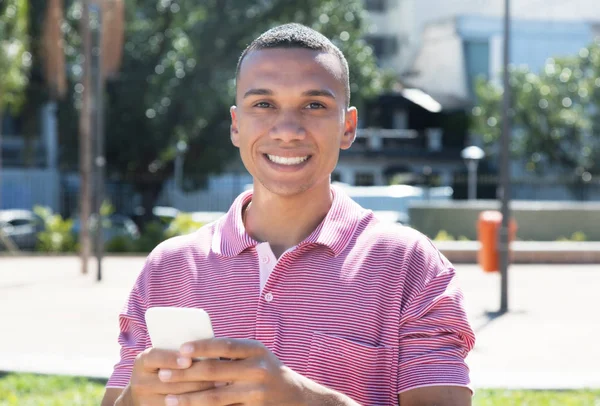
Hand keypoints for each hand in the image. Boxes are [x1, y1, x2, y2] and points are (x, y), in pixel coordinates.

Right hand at [126, 347, 215, 405]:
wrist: (142, 394)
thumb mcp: (164, 356)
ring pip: (177, 399)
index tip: (188, 360)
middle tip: (221, 376)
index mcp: (143, 361)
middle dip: (199, 379)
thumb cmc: (163, 366)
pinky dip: (197, 404)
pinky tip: (213, 401)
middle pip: (171, 382)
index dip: (172, 359)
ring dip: (202, 394)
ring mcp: (145, 401)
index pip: (156, 357)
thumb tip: (209, 348)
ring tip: (223, 387)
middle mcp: (140, 382)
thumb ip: (180, 353)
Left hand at [156, 338, 307, 405]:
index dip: (202, 347)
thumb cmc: (266, 369)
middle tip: (162, 375)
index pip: (225, 345)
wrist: (295, 396)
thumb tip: (191, 353)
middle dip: (184, 374)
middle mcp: (257, 370)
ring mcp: (256, 393)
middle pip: (214, 372)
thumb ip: (230, 354)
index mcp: (256, 350)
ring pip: (214, 397)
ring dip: (188, 398)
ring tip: (169, 398)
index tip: (180, 348)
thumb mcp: (255, 355)